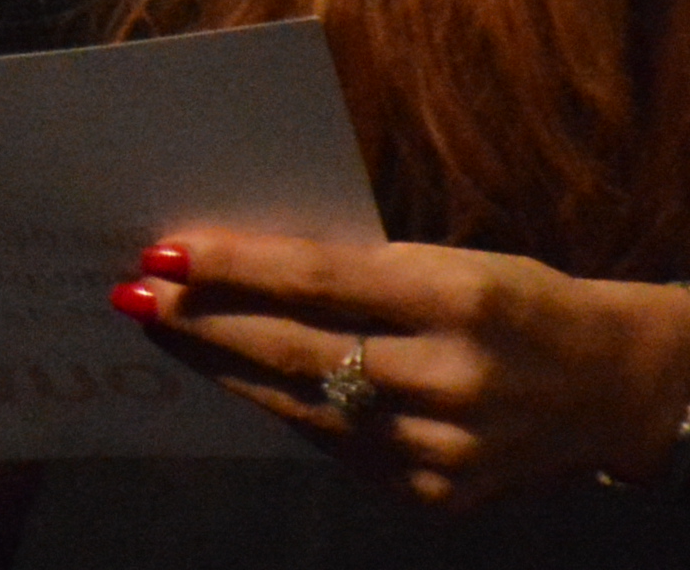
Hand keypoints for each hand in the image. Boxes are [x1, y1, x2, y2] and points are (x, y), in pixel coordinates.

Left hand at [115, 231, 689, 507]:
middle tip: (135, 294)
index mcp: (459, 300)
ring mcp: (447, 450)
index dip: (234, 268)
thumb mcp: (448, 262)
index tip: (162, 250)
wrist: (612, 387)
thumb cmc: (511, 301)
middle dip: (204, 323)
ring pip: (305, 407)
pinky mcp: (439, 496)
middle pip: (298, 350)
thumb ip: (356, 270)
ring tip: (164, 334)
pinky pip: (338, 449)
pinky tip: (238, 382)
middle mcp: (453, 380)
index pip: (320, 281)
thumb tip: (235, 264)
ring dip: (224, 370)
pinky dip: (285, 411)